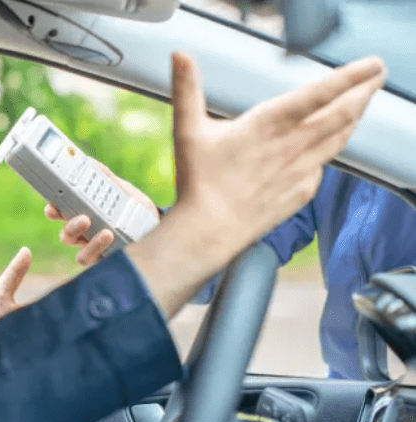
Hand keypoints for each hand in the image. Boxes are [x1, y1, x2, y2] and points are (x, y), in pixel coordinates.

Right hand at [45, 162, 158, 265]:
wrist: (158, 227)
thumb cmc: (136, 208)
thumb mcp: (123, 190)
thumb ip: (105, 177)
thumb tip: (89, 162)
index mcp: (84, 215)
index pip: (61, 214)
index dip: (52, 211)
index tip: (52, 206)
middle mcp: (86, 235)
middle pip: (66, 235)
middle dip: (70, 227)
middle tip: (84, 218)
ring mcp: (96, 250)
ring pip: (80, 253)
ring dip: (91, 244)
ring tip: (106, 231)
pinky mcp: (108, 261)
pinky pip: (96, 261)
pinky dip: (101, 249)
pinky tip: (113, 238)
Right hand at [127, 51, 386, 317]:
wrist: (210, 231)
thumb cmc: (198, 182)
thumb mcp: (188, 129)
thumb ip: (187, 89)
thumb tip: (179, 56)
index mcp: (268, 124)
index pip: (318, 94)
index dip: (348, 77)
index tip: (368, 66)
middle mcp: (291, 145)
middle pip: (341, 113)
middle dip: (363, 92)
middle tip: (377, 76)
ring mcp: (300, 170)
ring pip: (338, 138)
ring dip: (355, 117)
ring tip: (364, 102)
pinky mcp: (300, 191)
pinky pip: (323, 166)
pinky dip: (332, 150)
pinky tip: (330, 147)